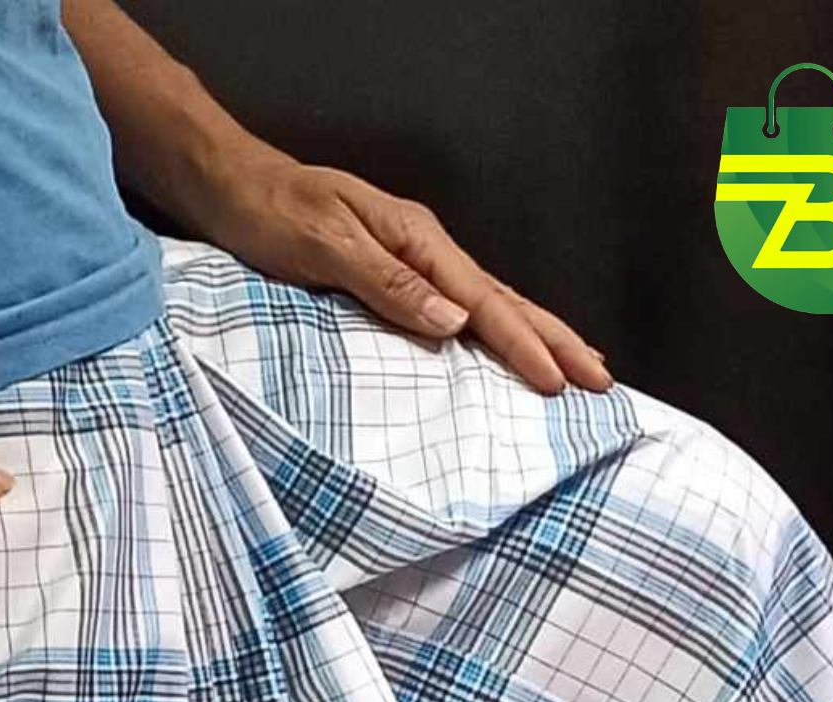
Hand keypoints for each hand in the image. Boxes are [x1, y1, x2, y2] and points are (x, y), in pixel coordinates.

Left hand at [189, 144, 610, 396]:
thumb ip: (388, 284)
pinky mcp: (395, 276)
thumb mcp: (324, 244)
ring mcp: (413, 261)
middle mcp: (423, 249)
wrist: (231, 186)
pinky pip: (459, 310)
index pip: (484, 303)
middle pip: (503, 300)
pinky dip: (493, 331)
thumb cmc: (270, 212)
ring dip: (534, 336)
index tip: (559, 385)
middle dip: (554, 340)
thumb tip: (452, 321)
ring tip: (574, 366)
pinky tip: (505, 348)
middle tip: (600, 381)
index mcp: (415, 240)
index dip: (524, 346)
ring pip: (489, 304)